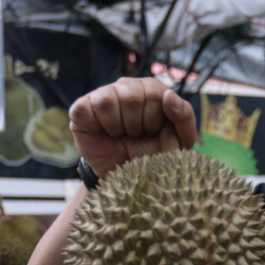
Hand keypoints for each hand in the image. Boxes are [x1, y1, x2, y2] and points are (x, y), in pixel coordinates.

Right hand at [68, 77, 197, 177]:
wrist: (125, 178)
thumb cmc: (153, 154)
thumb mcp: (179, 140)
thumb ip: (184, 116)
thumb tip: (168, 96)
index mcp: (151, 88)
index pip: (155, 94)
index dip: (153, 120)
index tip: (152, 132)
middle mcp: (126, 86)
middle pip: (131, 98)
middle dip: (135, 126)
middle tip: (134, 137)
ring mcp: (102, 95)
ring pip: (107, 102)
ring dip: (115, 128)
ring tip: (119, 136)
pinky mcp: (81, 109)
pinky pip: (85, 110)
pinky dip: (95, 127)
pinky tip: (102, 134)